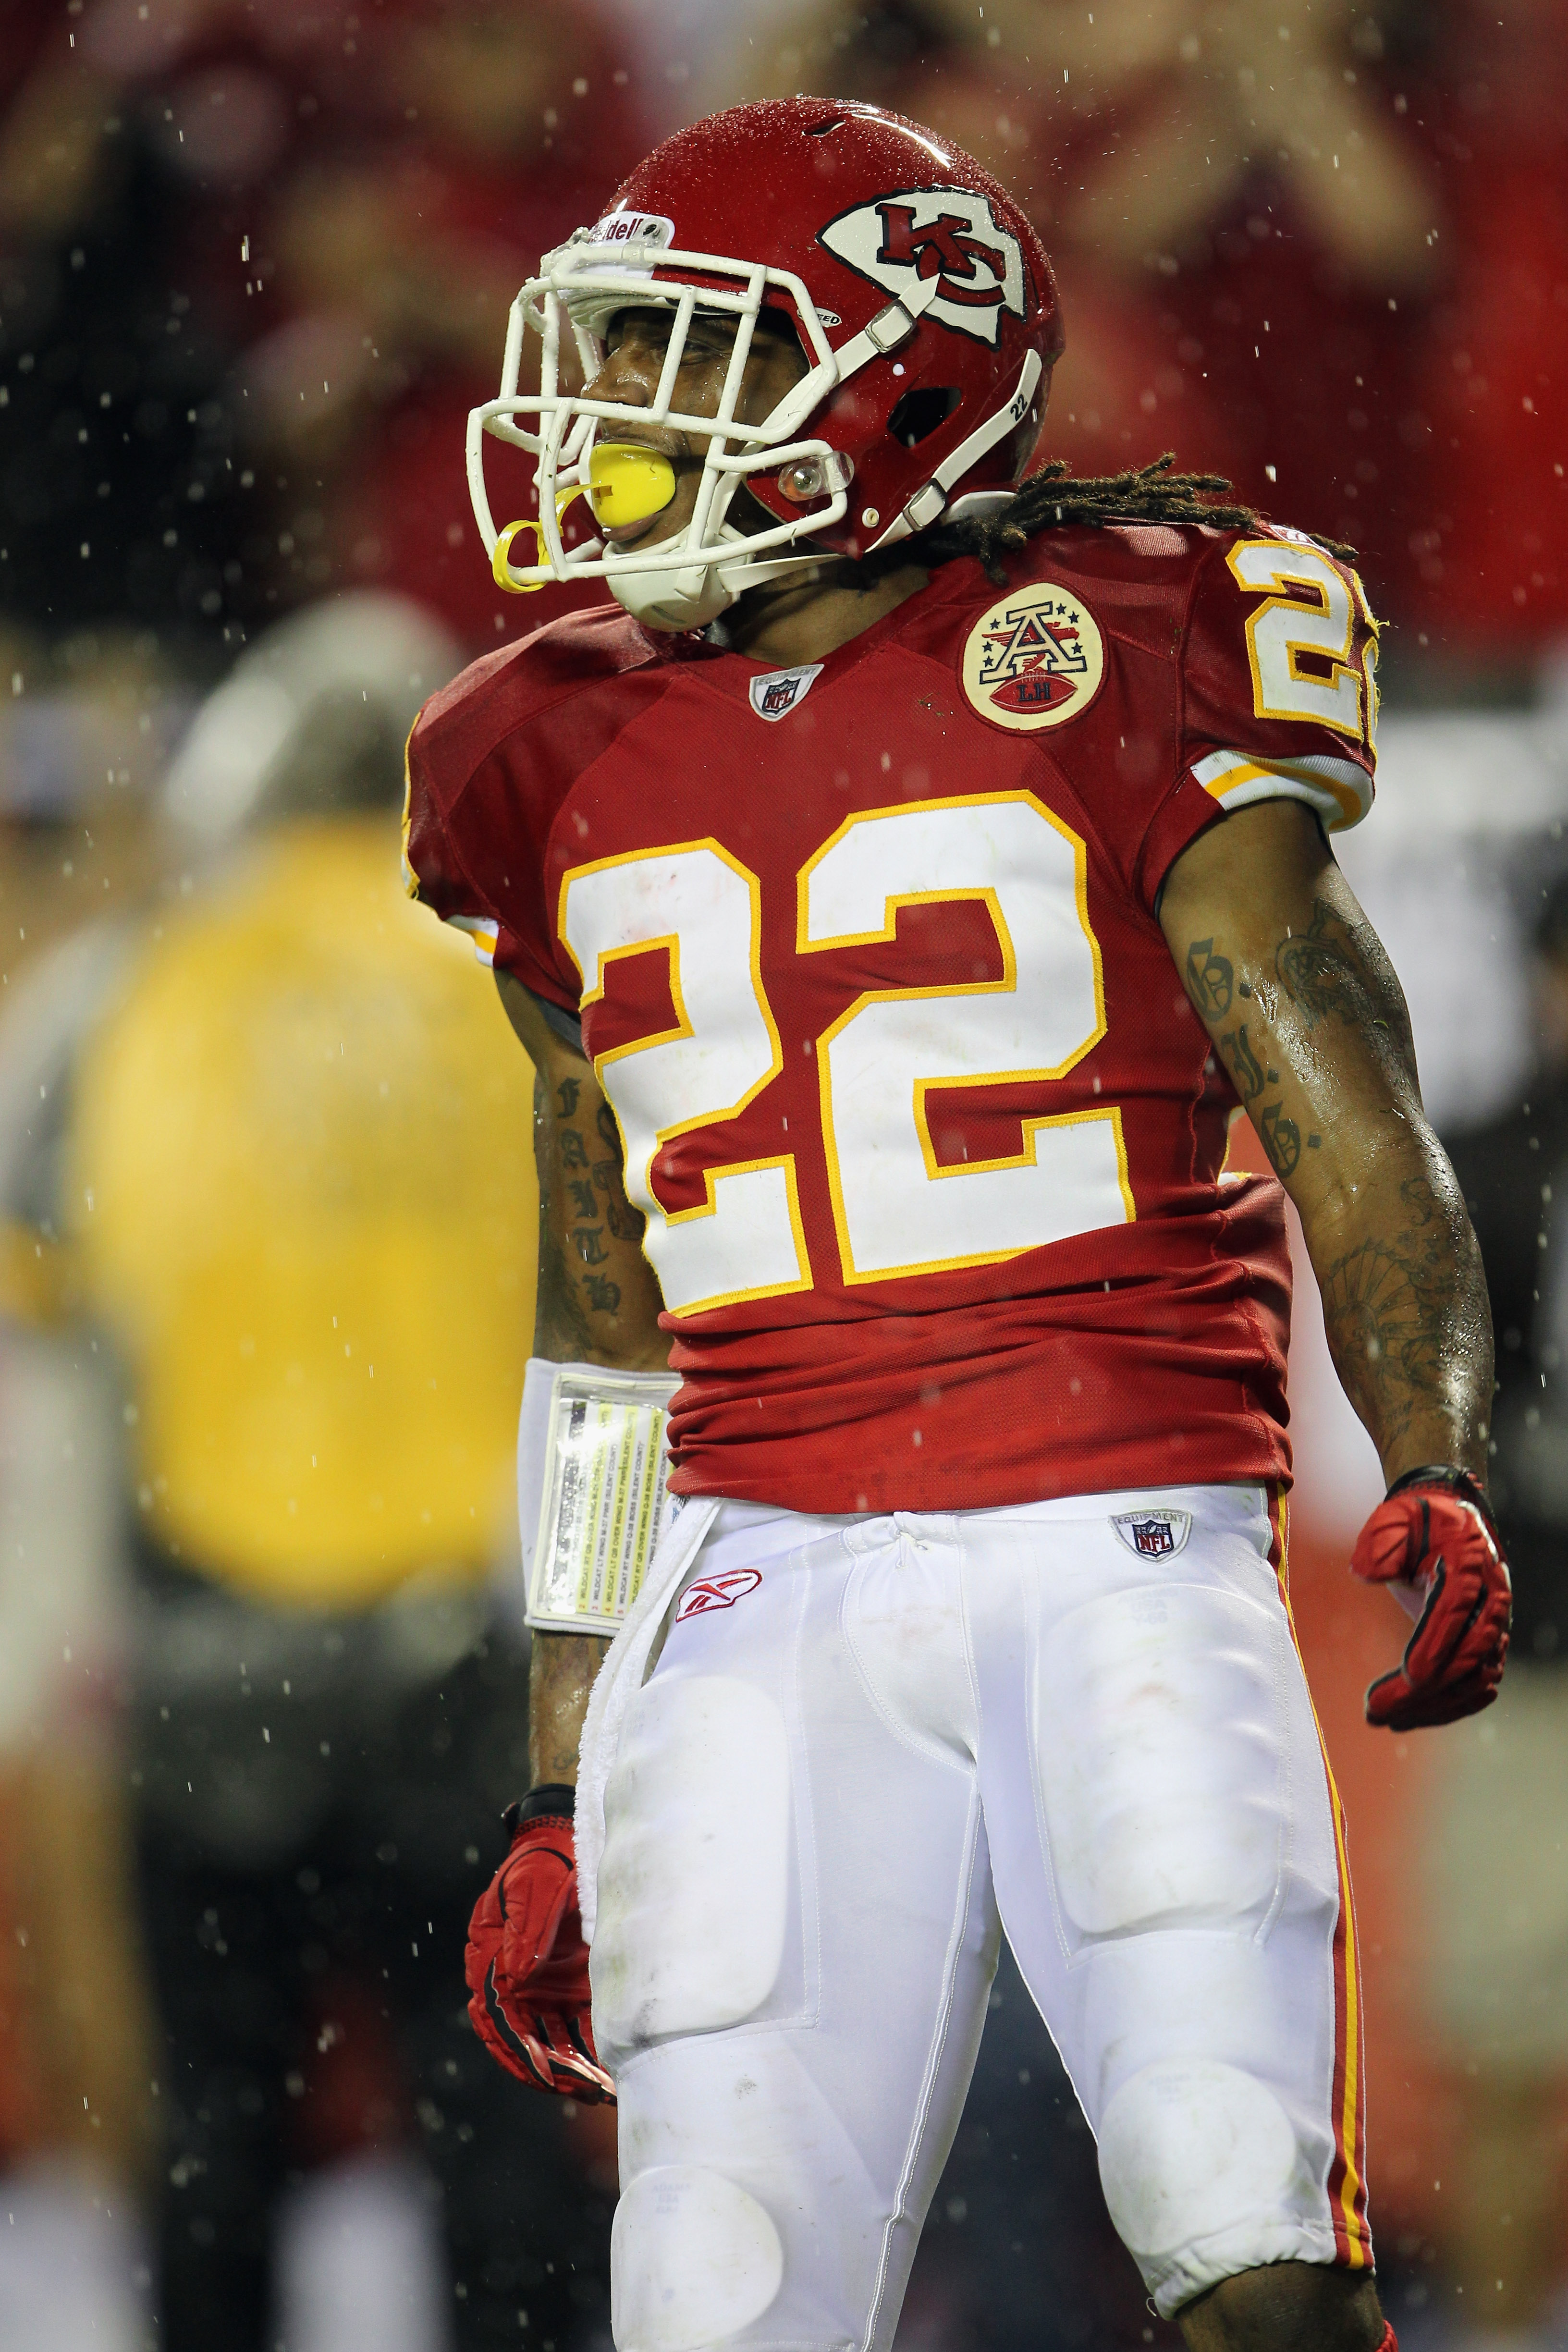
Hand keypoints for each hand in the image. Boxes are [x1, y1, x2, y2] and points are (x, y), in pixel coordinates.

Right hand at [465, 1790, 613, 2101]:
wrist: (569, 1843)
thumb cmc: (544, 1862)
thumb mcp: (533, 1885)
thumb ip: (526, 1928)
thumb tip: (516, 1977)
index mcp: (490, 1961)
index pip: (494, 2017)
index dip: (514, 2048)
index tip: (537, 2070)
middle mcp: (514, 1984)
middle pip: (525, 2039)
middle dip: (550, 2069)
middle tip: (581, 2088)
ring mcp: (544, 1989)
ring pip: (553, 2041)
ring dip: (573, 2069)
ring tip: (603, 2091)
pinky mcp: (573, 1988)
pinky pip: (580, 2028)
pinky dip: (593, 2051)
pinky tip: (614, 2071)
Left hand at [1350, 1467, 1510, 1731]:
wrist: (1447, 1519)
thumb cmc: (1414, 1521)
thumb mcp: (1395, 1519)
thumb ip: (1381, 1544)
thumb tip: (1364, 1573)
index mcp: (1469, 1564)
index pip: (1455, 1611)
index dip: (1435, 1645)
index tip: (1408, 1676)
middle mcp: (1491, 1599)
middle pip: (1468, 1655)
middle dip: (1425, 1690)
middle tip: (1377, 1711)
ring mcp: (1494, 1625)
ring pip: (1475, 1679)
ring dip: (1433, 1706)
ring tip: (1386, 1720)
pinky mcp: (1488, 1643)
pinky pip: (1478, 1684)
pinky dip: (1451, 1706)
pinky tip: (1415, 1718)